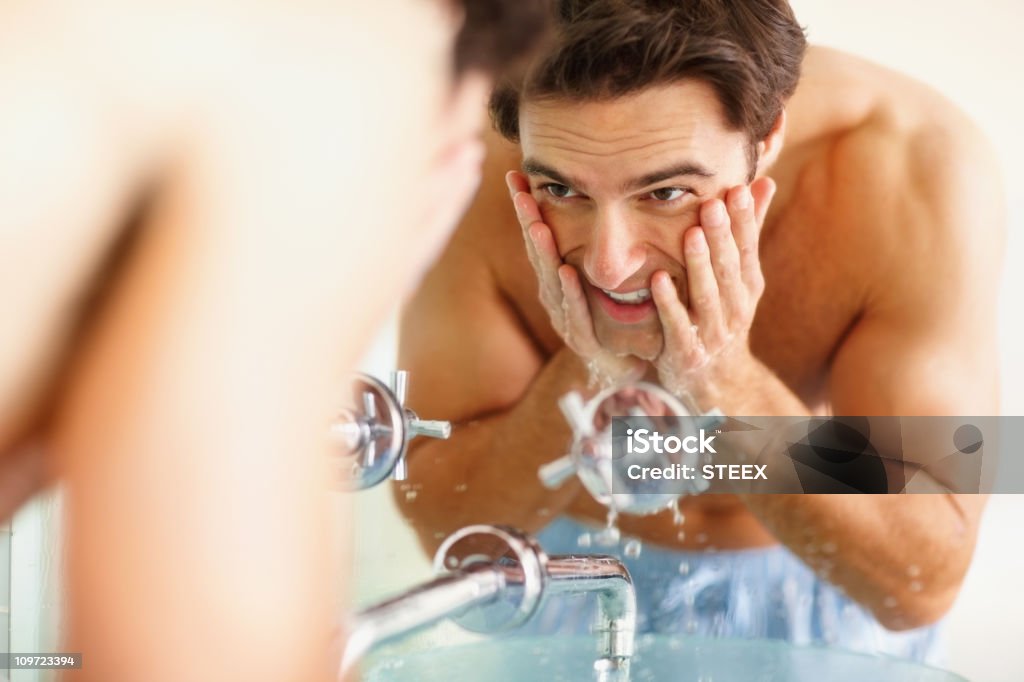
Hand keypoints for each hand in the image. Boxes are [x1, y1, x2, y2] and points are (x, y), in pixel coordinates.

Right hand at [505, 171, 643, 387]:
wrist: (630, 365)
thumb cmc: (615, 316)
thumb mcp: (603, 273)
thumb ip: (597, 239)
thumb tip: (592, 193)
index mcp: (558, 275)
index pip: (540, 234)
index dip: (528, 206)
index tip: (517, 175)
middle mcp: (556, 295)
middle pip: (539, 253)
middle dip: (528, 221)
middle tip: (520, 190)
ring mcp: (566, 318)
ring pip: (552, 281)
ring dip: (545, 252)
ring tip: (538, 223)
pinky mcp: (584, 340)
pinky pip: (575, 313)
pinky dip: (571, 292)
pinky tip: (567, 271)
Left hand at [652, 178, 775, 407]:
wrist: (716, 380)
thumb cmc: (723, 316)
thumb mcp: (740, 277)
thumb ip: (747, 231)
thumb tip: (763, 180)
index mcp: (748, 286)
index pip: (748, 248)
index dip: (745, 220)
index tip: (738, 189)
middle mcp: (735, 308)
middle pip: (729, 269)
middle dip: (723, 236)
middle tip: (712, 204)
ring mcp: (713, 332)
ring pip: (707, 295)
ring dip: (699, 265)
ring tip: (691, 235)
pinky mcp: (688, 352)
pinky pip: (678, 325)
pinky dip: (669, 304)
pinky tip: (658, 280)